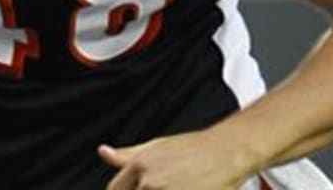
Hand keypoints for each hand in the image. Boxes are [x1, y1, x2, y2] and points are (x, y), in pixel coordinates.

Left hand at [99, 130, 254, 189]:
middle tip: (167, 183)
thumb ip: (126, 155)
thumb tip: (103, 152)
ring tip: (179, 184)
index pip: (114, 189)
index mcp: (140, 165)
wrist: (229, 151)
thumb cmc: (196, 148)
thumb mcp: (157, 146)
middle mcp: (149, 182)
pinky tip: (186, 187)